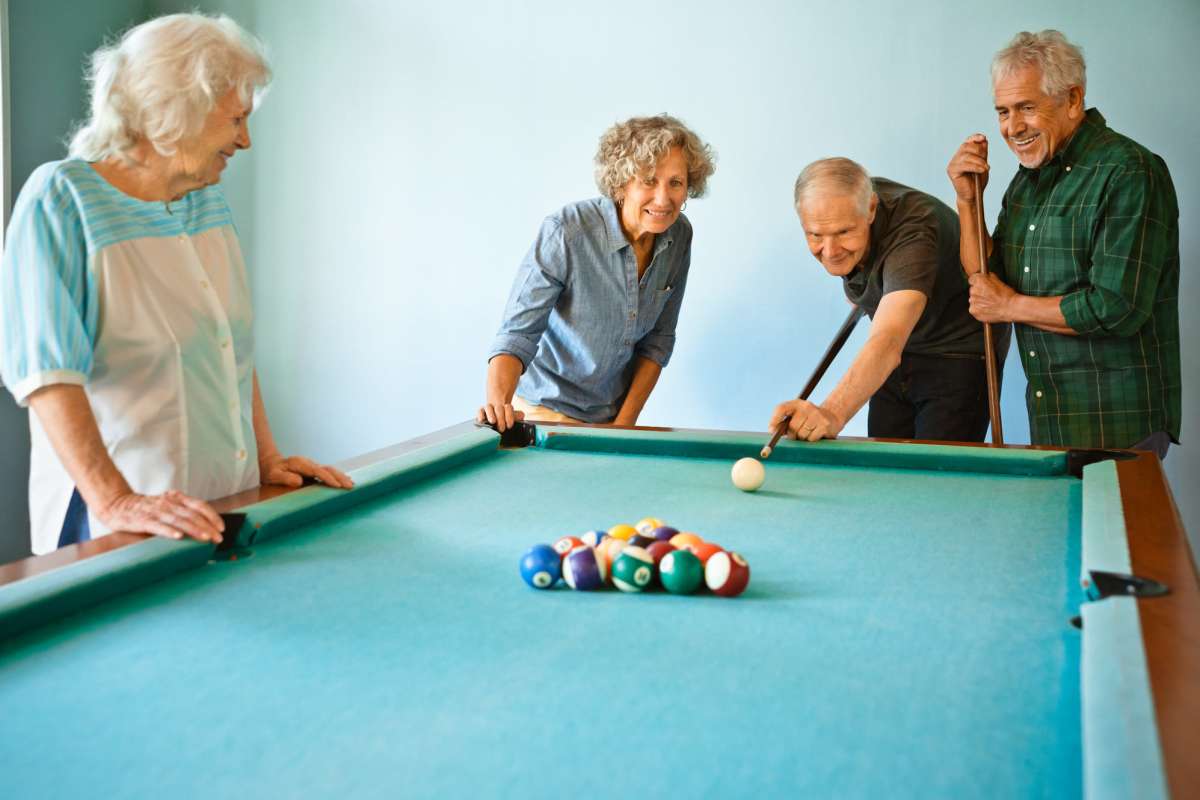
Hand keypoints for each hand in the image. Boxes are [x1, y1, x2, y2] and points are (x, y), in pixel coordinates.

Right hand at [99, 490, 225, 542]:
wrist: (117, 504)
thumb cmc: (146, 508)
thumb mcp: (168, 505)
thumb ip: (183, 512)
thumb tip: (205, 526)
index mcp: (177, 498)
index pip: (200, 505)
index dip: (213, 516)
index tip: (222, 528)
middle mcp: (169, 503)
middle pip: (193, 514)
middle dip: (208, 527)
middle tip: (219, 538)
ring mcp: (156, 511)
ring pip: (179, 520)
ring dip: (194, 529)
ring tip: (205, 538)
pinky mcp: (143, 520)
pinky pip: (158, 526)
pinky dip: (169, 531)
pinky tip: (178, 537)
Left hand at [260, 453, 353, 488]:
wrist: (272, 463)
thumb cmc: (272, 471)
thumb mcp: (274, 475)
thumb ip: (285, 478)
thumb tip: (299, 481)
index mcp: (300, 464)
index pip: (317, 471)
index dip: (327, 478)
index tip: (336, 486)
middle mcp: (309, 463)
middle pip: (328, 469)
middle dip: (340, 477)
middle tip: (350, 486)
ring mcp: (313, 466)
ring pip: (330, 470)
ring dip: (341, 477)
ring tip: (352, 484)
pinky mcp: (314, 470)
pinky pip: (328, 472)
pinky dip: (338, 476)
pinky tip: (346, 480)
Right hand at [477, 399, 524, 432]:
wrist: (496, 417)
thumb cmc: (506, 420)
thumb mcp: (513, 418)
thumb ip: (517, 417)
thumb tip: (522, 415)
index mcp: (506, 407)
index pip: (508, 407)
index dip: (509, 416)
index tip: (509, 425)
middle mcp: (497, 406)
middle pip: (499, 408)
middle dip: (501, 418)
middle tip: (502, 428)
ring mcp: (488, 408)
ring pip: (488, 407)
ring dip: (490, 414)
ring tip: (493, 422)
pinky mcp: (481, 412)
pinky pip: (479, 410)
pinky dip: (480, 414)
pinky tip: (481, 420)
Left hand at [769, 399, 842, 441]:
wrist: (831, 417)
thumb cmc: (807, 420)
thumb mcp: (795, 417)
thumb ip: (783, 423)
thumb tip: (772, 431)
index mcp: (796, 403)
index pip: (781, 408)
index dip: (774, 420)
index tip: (772, 431)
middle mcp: (806, 406)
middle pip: (792, 426)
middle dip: (792, 435)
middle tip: (796, 435)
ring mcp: (816, 415)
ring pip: (802, 434)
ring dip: (803, 438)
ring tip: (808, 433)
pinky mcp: (824, 424)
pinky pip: (811, 439)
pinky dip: (811, 440)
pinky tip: (816, 434)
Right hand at [947, 134, 989, 202]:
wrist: (973, 195)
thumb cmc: (977, 181)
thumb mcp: (983, 164)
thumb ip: (982, 153)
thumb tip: (983, 140)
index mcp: (962, 154)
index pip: (967, 141)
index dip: (975, 137)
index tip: (983, 138)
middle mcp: (955, 157)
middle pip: (967, 146)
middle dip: (979, 152)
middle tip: (986, 162)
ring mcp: (952, 164)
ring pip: (966, 155)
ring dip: (979, 161)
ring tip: (986, 168)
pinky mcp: (952, 171)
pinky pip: (964, 164)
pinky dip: (975, 166)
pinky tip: (982, 170)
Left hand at [968, 272, 1016, 322]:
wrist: (1011, 308)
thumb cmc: (1007, 295)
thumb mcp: (999, 281)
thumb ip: (989, 277)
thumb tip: (985, 276)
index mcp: (979, 281)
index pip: (972, 279)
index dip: (977, 281)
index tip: (981, 284)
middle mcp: (974, 290)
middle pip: (972, 289)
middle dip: (979, 291)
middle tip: (988, 295)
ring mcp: (973, 301)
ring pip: (973, 299)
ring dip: (978, 300)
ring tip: (989, 302)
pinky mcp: (973, 310)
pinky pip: (973, 308)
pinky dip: (978, 308)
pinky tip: (987, 308)